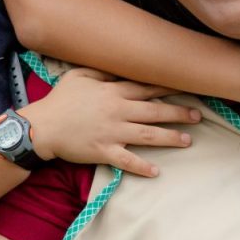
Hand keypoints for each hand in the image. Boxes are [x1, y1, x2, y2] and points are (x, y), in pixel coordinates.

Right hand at [23, 69, 200, 177]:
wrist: (42, 127)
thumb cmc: (60, 100)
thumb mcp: (79, 76)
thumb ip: (102, 72)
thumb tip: (118, 67)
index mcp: (113, 92)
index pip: (146, 88)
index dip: (168, 88)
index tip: (187, 87)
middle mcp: (118, 111)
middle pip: (155, 111)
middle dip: (179, 113)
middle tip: (198, 116)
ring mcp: (112, 133)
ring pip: (148, 135)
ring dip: (170, 138)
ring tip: (188, 140)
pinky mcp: (104, 152)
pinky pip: (127, 161)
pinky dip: (142, 167)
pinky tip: (157, 172)